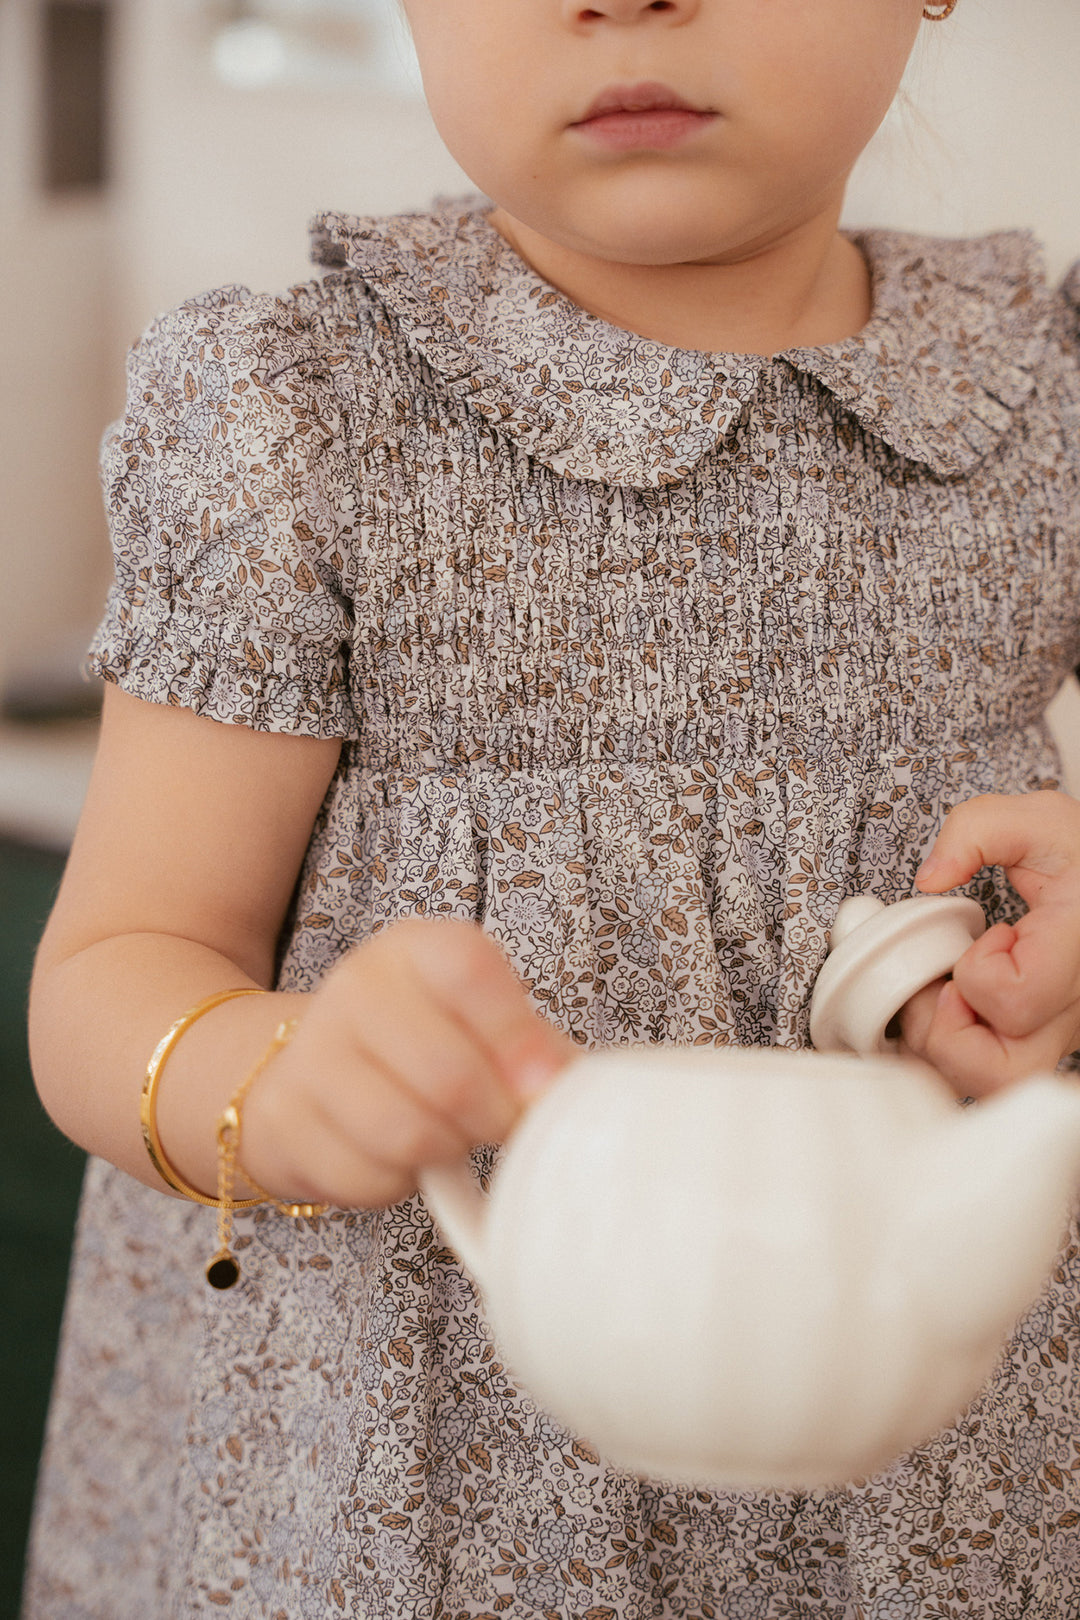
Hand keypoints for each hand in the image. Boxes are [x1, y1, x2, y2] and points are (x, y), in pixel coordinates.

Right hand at [238, 918, 574, 1207]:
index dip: (517, 1037)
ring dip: (447, 1152)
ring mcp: (309, 1053)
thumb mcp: (477, 1019)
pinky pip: (368, 1177)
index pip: (469, 970)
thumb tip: (571, 1084)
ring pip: (409, 1134)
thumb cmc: (419, 1044)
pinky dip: (398, 1183)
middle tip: (503, 1125)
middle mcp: (354, 987)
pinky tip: (397, 1157)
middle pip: (449, 1075)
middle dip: (495, 1119)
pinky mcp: (282, 1120)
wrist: (309, 1070)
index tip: (545, 1085)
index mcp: (414, 949)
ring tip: (451, 1138)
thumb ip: (532, 1047)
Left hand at [896, 791, 1079, 1096]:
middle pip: (999, 1072)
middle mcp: (1076, 1008)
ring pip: (993, 1085)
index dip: (980, 969)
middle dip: (946, 1032)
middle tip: (945, 985)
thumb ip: (978, 830)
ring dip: (948, 1045)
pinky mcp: (1049, 1042)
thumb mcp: (1040, 819)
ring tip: (950, 994)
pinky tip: (961, 1005)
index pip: (1014, 999)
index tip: (991, 934)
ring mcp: (1064, 1033)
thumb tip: (931, 877)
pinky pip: (993, 1073)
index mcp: (1078, 951)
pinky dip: (960, 1048)